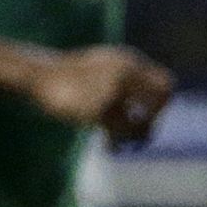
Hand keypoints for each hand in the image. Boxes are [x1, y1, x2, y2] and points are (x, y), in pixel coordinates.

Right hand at [29, 45, 173, 146]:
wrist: (39, 75)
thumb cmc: (71, 80)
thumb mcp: (103, 74)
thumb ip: (128, 87)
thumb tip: (151, 121)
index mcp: (129, 61)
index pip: (166, 83)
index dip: (162, 105)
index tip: (144, 117)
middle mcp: (126, 70)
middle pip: (163, 100)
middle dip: (155, 120)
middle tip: (139, 133)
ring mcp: (114, 87)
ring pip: (142, 121)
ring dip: (134, 135)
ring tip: (118, 141)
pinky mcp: (100, 105)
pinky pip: (120, 131)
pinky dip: (116, 142)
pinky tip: (108, 146)